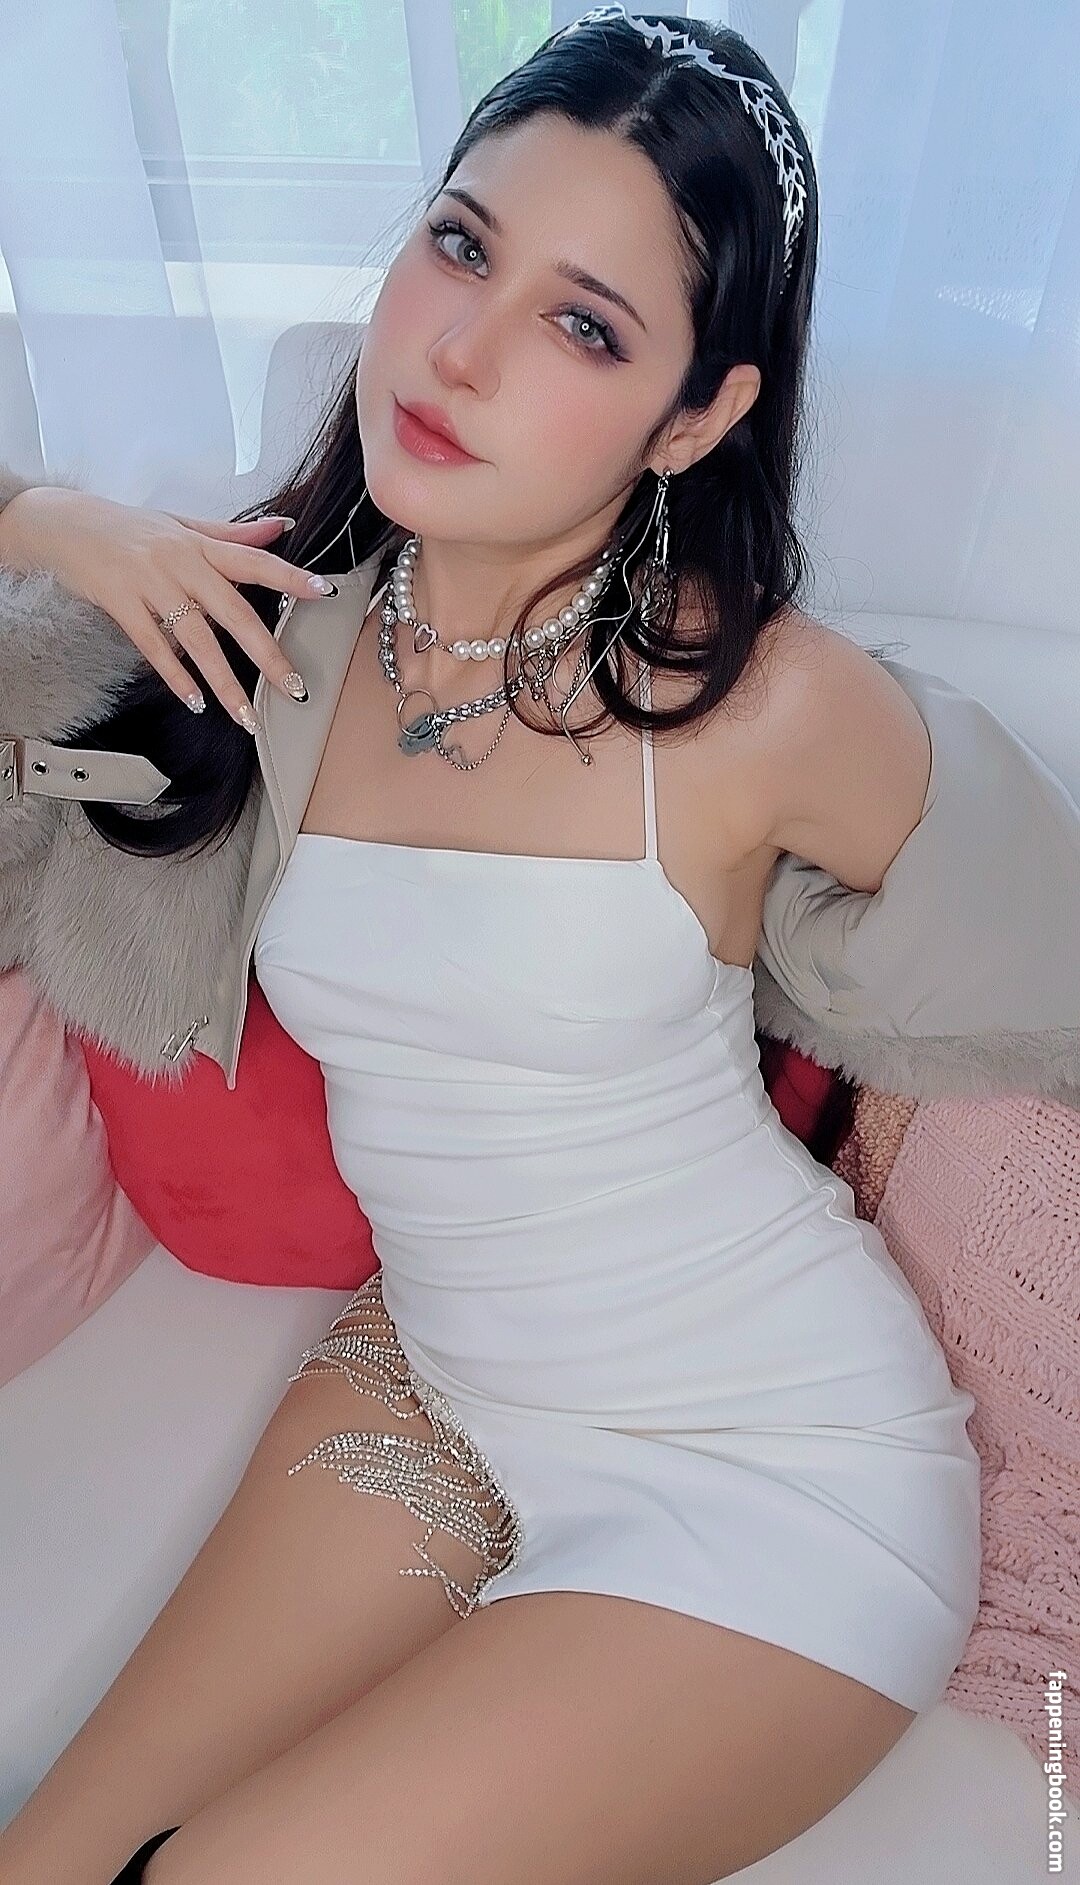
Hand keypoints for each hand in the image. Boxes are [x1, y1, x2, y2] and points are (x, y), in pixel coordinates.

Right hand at [0, 485, 340, 727]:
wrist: (64, 523)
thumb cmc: (128, 527)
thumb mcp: (181, 523)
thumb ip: (232, 533)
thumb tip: (281, 526)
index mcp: (200, 544)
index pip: (255, 560)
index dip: (290, 576)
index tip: (325, 594)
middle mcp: (180, 563)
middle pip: (234, 612)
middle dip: (268, 655)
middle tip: (296, 688)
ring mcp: (150, 583)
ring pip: (196, 640)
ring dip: (225, 682)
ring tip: (247, 715)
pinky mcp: (121, 603)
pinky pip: (153, 647)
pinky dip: (175, 676)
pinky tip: (195, 701)